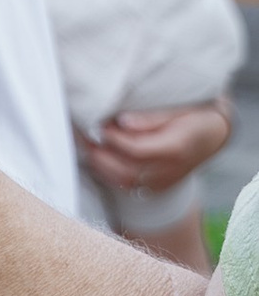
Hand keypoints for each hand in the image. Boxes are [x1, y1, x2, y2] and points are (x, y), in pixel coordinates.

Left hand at [82, 98, 234, 197]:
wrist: (212, 137)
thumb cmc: (195, 116)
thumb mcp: (181, 109)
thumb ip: (152, 117)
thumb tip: (122, 121)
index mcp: (177, 148)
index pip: (136, 150)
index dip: (113, 138)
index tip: (98, 122)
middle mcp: (169, 170)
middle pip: (125, 170)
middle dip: (99, 152)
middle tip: (82, 132)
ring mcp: (162, 182)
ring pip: (122, 180)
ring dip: (99, 162)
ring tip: (85, 141)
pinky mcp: (155, 187)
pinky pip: (125, 184)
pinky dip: (106, 171)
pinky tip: (96, 153)